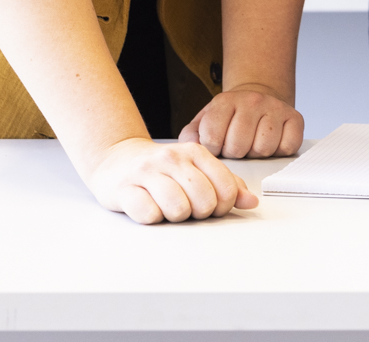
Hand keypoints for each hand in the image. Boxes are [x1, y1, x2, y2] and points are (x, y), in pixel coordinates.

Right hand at [85, 136, 256, 223]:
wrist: (116, 159)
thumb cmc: (162, 169)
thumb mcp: (197, 169)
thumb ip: (226, 184)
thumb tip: (251, 202)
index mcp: (195, 152)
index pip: (226, 189)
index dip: (223, 206)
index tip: (212, 206)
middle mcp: (172, 158)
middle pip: (204, 202)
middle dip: (199, 213)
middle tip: (187, 207)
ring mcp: (146, 172)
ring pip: (178, 209)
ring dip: (175, 216)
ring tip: (168, 208)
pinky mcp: (124, 188)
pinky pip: (148, 214)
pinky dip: (152, 217)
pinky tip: (149, 207)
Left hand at [182, 85, 303, 157]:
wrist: (257, 96)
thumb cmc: (229, 116)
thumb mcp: (204, 121)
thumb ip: (191, 135)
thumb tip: (190, 149)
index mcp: (225, 101)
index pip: (212, 139)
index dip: (214, 149)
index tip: (217, 144)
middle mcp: (252, 100)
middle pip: (239, 147)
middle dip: (235, 153)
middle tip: (236, 145)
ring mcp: (275, 108)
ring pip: (263, 149)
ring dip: (256, 153)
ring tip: (252, 142)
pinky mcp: (295, 118)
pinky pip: (286, 147)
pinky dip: (278, 150)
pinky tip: (271, 141)